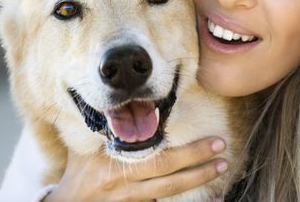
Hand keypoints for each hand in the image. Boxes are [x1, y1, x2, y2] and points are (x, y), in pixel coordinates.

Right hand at [44, 137, 227, 201]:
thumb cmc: (79, 171)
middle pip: (166, 171)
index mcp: (113, 162)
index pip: (152, 154)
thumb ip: (107, 130)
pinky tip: (212, 201)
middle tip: (220, 145)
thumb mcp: (86, 147)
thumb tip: (125, 106)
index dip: (181, 149)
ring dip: (197, 178)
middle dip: (196, 158)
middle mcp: (124, 183)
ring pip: (169, 190)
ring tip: (221, 167)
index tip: (204, 137)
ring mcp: (130, 200)